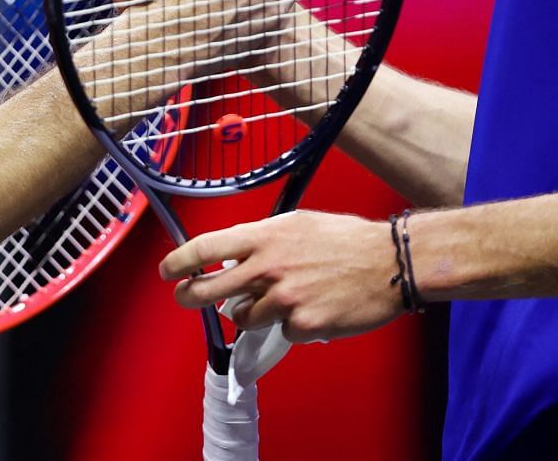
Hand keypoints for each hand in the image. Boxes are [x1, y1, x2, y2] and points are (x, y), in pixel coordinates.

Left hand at [160, 210, 405, 343]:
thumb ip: (265, 241)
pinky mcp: (302, 324)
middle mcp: (269, 267)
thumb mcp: (299, 225)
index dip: (180, 261)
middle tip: (187, 296)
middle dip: (190, 295)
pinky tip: (315, 308)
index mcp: (266, 237)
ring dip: (256, 313)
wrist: (390, 263)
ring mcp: (284, 298)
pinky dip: (294, 325)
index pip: (207, 247)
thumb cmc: (347, 241)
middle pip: (209, 289)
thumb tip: (237, 257)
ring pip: (246, 317)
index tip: (168, 270)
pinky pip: (282, 332)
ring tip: (284, 299)